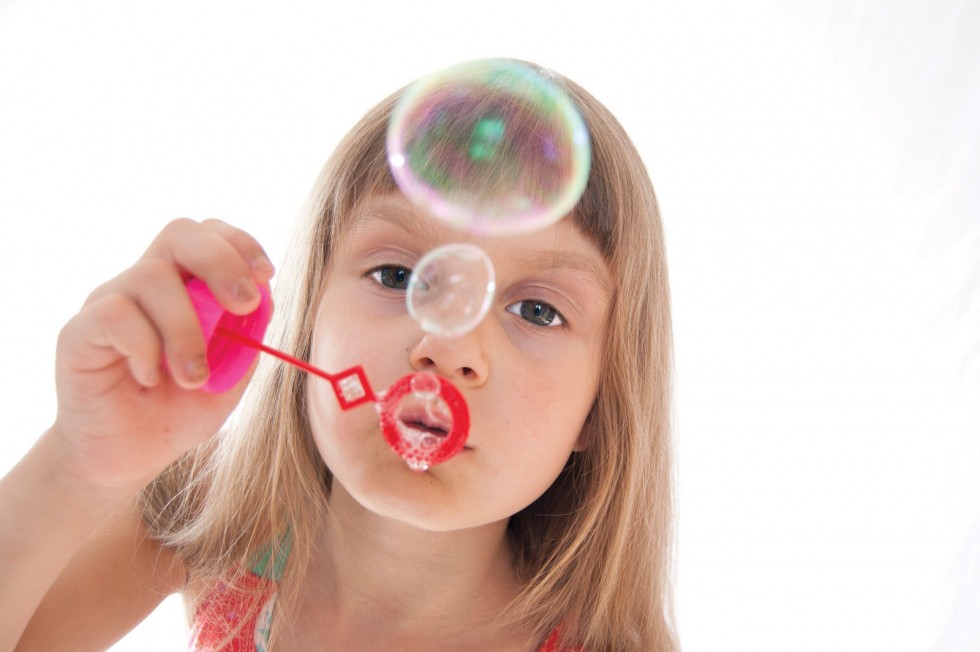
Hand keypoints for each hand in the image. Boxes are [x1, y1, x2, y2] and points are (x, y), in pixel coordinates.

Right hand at [50, 218, 274, 498]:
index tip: (265, 277)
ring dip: (186, 329)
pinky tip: (151, 378)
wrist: (128, 457)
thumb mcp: (229, 375)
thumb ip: (247, 337)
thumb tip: (263, 297)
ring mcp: (110, 302)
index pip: (209, 233)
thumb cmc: (179, 409)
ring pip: (151, 277)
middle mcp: (145, 284)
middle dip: (221, 262)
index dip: (240, 244)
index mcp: (185, 285)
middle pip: (181, 233)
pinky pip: (115, 314)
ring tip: (193, 377)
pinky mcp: (80, 331)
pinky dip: (146, 347)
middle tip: (241, 307)